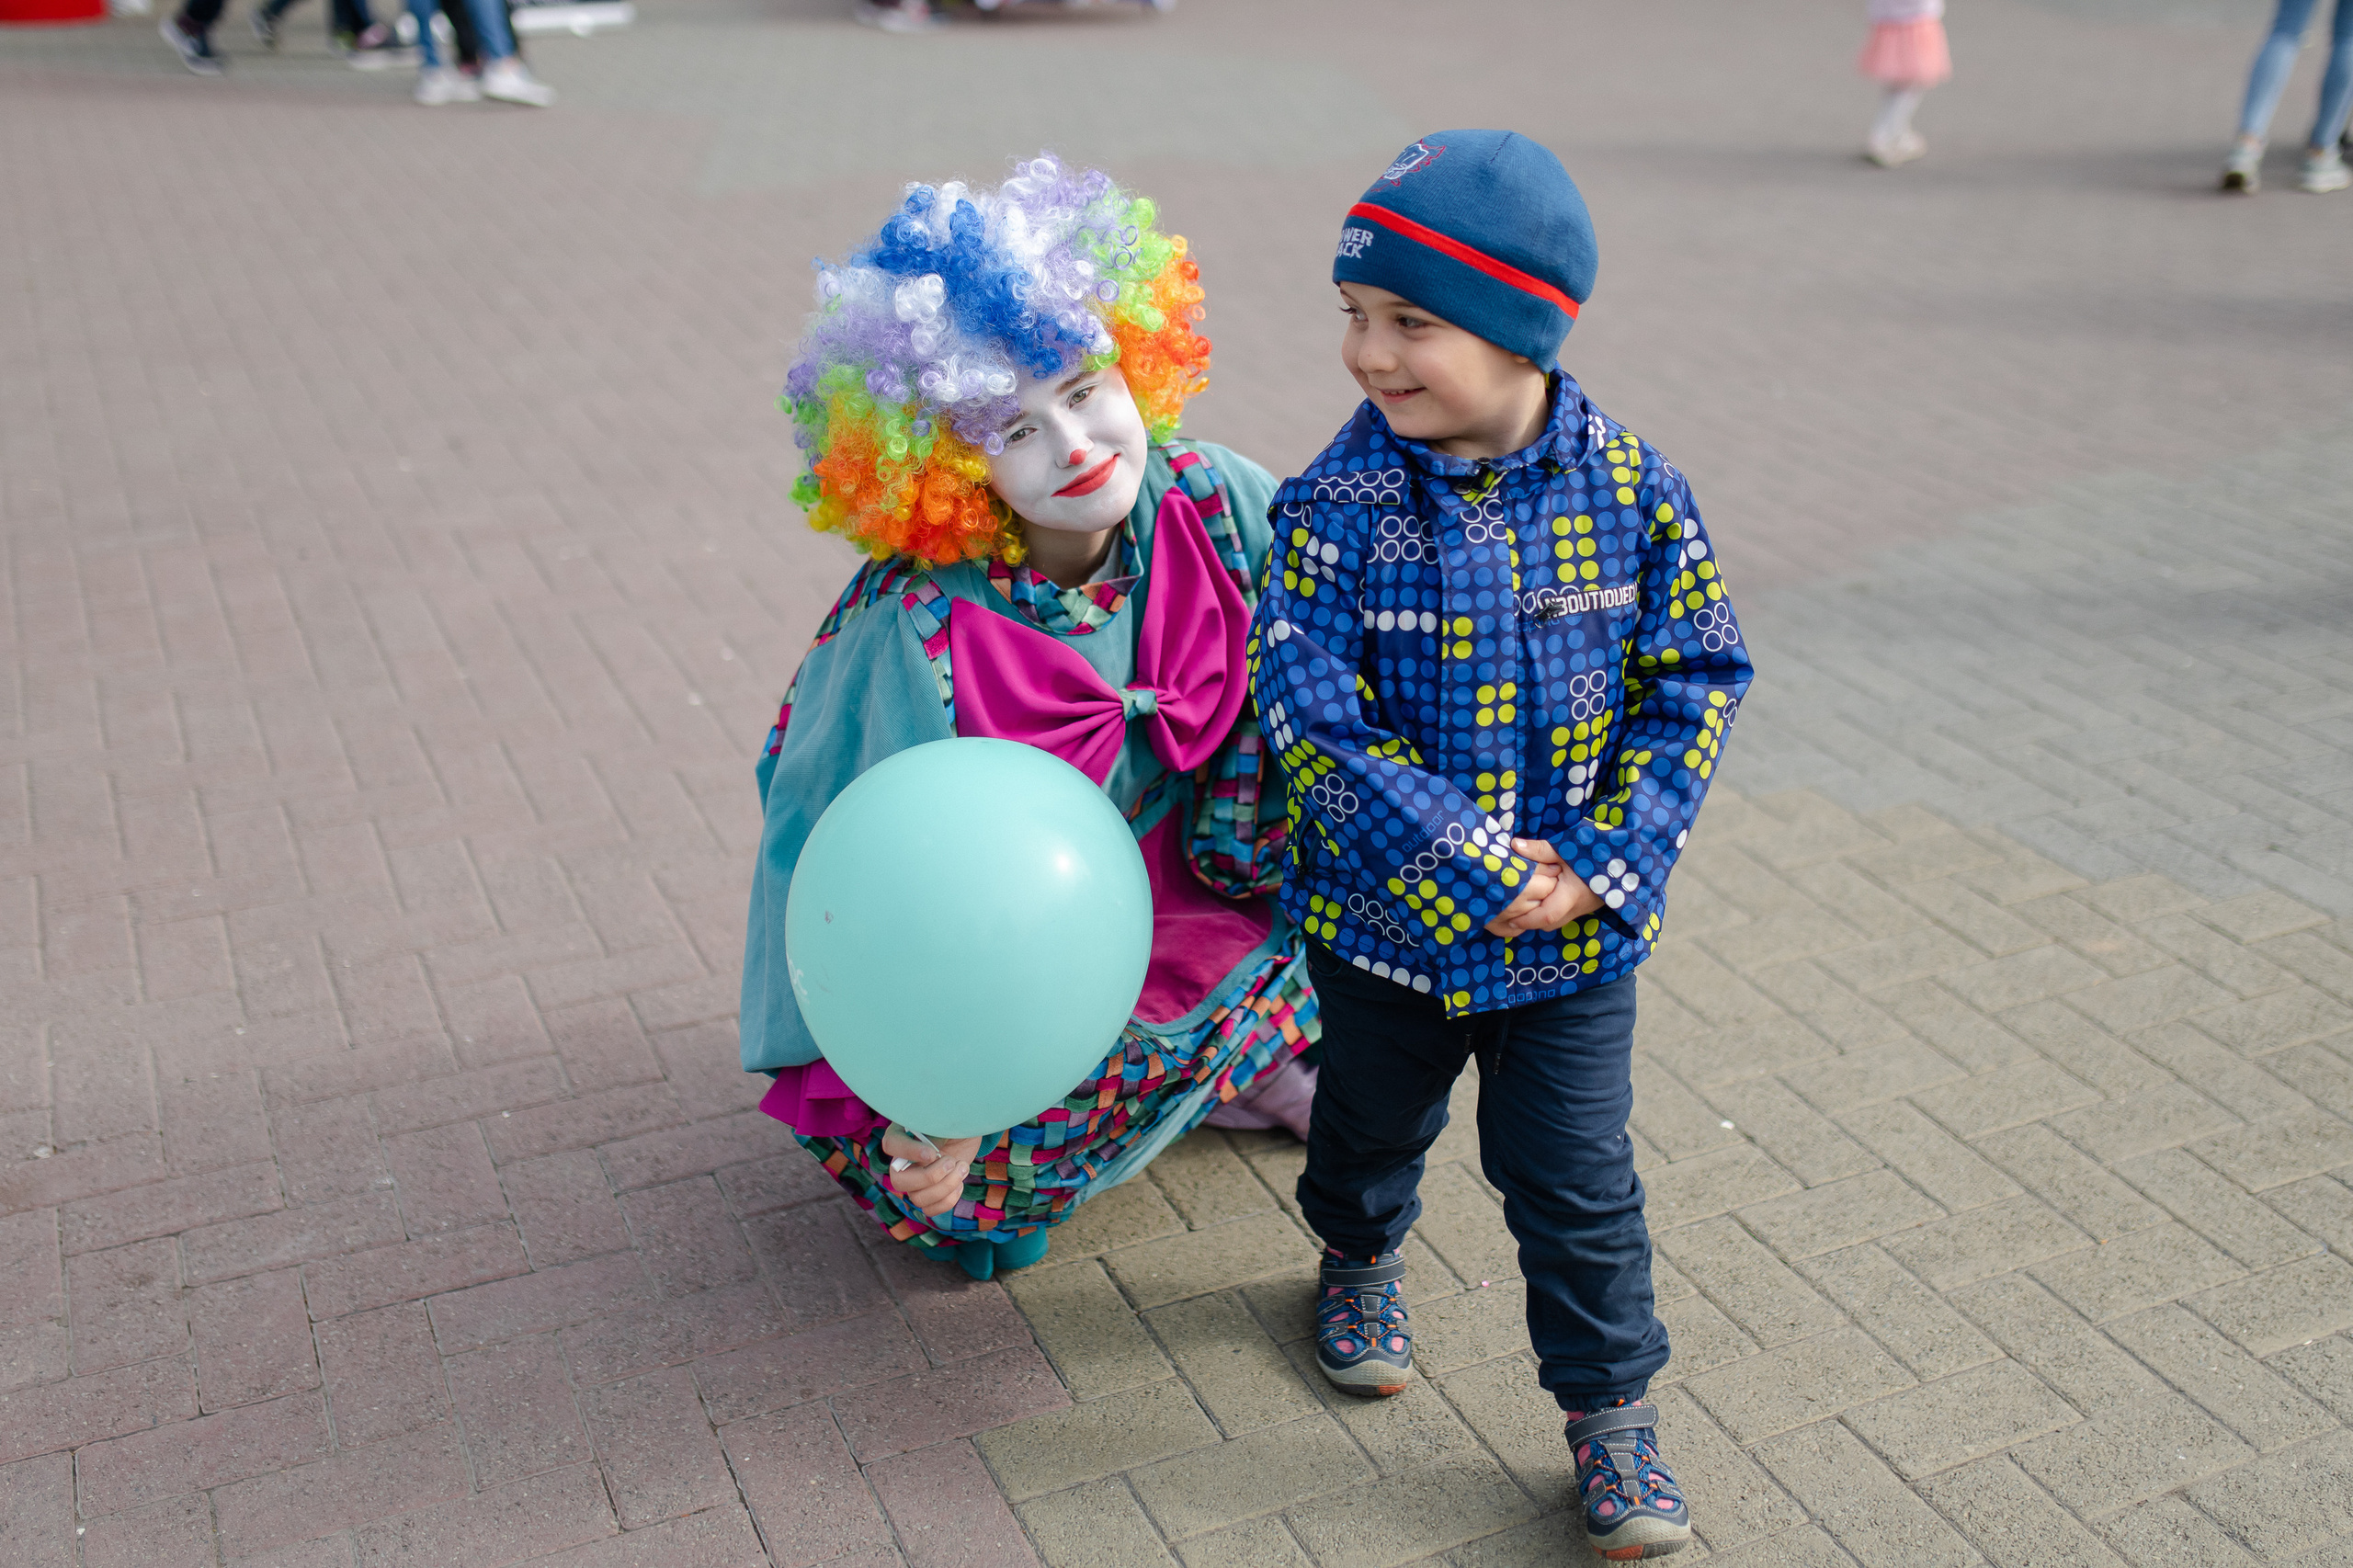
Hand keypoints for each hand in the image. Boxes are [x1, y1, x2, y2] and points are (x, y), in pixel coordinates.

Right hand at [881, 1127, 983, 1217]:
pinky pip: (930, 1210)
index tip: (933, 1153)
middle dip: (929, 1177)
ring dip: (945, 1187)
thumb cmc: (954, 1123)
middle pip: (898, 1181)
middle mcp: (903, 1161)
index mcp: (901, 1135)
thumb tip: (930, 1151)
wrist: (966, 1133)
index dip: (909, 1152)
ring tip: (962, 1167)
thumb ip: (935, 1134)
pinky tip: (959, 1183)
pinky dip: (948, 1200)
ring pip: (917, 1199)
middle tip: (951, 1161)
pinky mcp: (928, 1194)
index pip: (891, 1145)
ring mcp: (914, 1181)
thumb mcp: (946, 1122)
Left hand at [1485, 838, 1605, 935]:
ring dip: (1539, 918)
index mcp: (1572, 894)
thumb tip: (1514, 845)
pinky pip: (1563, 916)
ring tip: (1520, 909)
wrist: (1626, 860)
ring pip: (1556, 921)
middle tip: (1509, 914)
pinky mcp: (1585, 907)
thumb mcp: (1567, 847)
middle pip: (1548, 923)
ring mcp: (1582, 909)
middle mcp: (1577, 906)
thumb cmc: (1596, 852)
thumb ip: (1540, 850)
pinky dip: (1549, 913)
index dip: (1527, 920)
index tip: (1510, 919)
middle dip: (1529, 922)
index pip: (1546, 915)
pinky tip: (1538, 903)